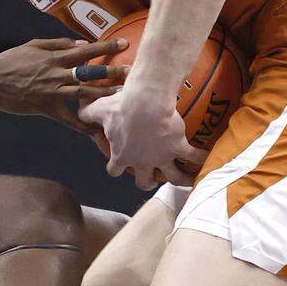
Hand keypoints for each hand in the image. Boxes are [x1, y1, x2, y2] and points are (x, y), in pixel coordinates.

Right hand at [0, 37, 126, 133]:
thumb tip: (79, 44)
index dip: (106, 46)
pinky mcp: (46, 108)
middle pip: (90, 72)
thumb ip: (57, 43)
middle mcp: (57, 73)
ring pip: (84, 93)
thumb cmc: (10, 60)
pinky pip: (68, 119)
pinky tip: (96, 130)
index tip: (124, 43)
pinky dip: (83, 126)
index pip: (86, 50)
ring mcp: (52, 91)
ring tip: (122, 96)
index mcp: (54, 57)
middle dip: (112, 72)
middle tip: (132, 72)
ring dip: (104, 94)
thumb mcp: (33, 45)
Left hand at [79, 88, 206, 188]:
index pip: (113, 170)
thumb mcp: (98, 109)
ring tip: (185, 179)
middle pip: (144, 182)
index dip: (115, 167)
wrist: (144, 104)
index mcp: (122, 155)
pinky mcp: (178, 147)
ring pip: (173, 178)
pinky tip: (208, 159)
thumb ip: (87, 114)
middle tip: (151, 177)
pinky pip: (194, 158)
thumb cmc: (120, 107)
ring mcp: (162, 157)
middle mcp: (142, 161)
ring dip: (179, 180)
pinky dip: (201, 159)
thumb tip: (78, 110)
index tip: (118, 163)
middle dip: (146, 181)